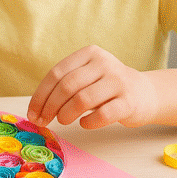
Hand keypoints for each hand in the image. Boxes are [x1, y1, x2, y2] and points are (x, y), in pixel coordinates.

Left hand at [26, 45, 157, 128]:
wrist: (144, 93)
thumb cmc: (105, 87)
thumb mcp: (86, 76)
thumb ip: (64, 85)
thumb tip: (36, 108)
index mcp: (89, 53)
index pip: (56, 73)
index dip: (41, 95)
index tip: (32, 113)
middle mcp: (104, 63)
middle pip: (67, 86)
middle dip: (50, 107)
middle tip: (44, 121)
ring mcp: (118, 81)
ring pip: (82, 99)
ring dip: (66, 114)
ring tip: (64, 121)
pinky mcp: (129, 102)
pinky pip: (102, 115)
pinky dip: (88, 122)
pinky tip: (84, 123)